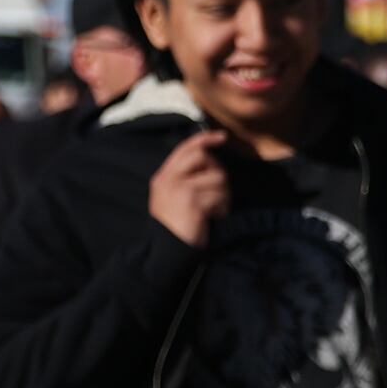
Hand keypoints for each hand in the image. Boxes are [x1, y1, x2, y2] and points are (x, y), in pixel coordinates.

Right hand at [148, 130, 231, 247]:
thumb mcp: (172, 198)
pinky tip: (213, 217)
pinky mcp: (192, 200)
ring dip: (223, 195)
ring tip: (213, 209)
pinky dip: (222, 207)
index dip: (204, 139)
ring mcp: (180, 188)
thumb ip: (184, 178)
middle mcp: (169, 179)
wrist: (166, 251)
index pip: (184, 148)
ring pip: (218, 177)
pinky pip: (219, 195)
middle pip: (204, 157)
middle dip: (217, 172)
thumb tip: (209, 158)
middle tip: (217, 192)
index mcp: (163, 177)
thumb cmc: (176, 226)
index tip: (221, 136)